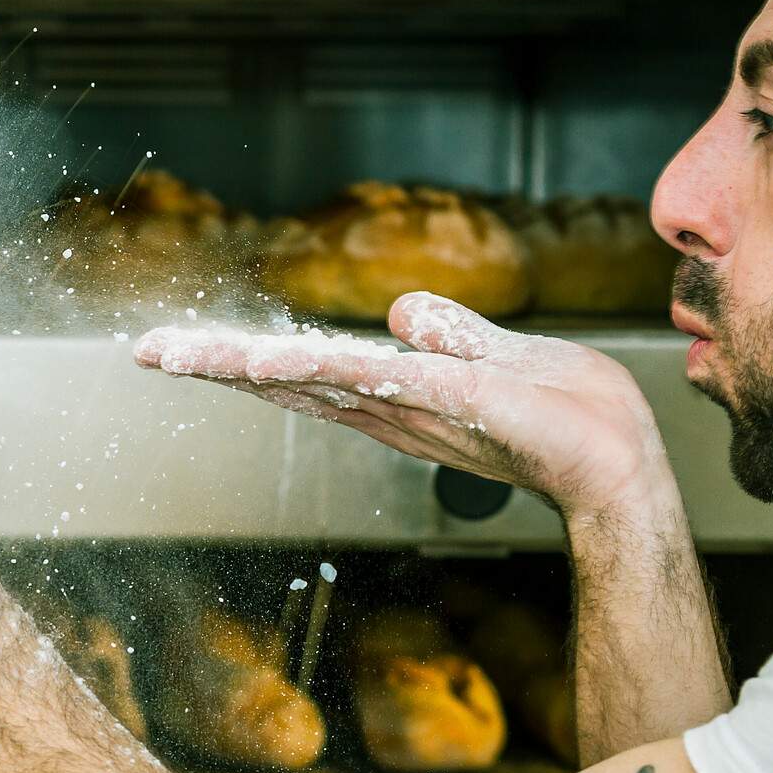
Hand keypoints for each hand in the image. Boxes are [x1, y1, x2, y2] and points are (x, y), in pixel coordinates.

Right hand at [134, 292, 674, 520]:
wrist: (624, 463)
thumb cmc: (570, 413)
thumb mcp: (498, 355)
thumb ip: (451, 332)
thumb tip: (401, 310)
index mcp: (393, 393)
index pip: (303, 371)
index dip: (240, 360)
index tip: (177, 349)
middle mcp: (389, 406)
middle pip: (287, 380)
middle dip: (215, 364)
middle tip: (148, 352)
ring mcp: (412, 407)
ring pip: (313, 380)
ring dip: (245, 368)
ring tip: (183, 356)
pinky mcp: (450, 401)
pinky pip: (373, 381)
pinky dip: (318, 375)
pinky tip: (272, 367)